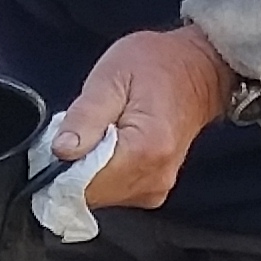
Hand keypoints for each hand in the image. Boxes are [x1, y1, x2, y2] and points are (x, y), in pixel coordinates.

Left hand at [46, 27, 238, 211]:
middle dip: (75, 167)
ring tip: (100, 133)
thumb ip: (85, 116)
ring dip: (88, 170)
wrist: (199, 69)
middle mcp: (153, 178)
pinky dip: (103, 172)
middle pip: (91, 193)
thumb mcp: (111, 76)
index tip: (64, 139)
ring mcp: (156, 187)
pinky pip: (114, 191)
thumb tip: (61, 151)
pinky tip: (110, 146)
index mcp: (144, 151)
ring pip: (100, 195)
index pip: (83, 183)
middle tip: (84, 129)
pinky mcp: (153, 189)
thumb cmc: (157, 65)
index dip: (62, 165)